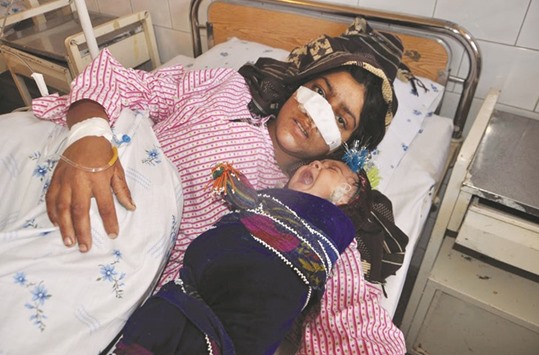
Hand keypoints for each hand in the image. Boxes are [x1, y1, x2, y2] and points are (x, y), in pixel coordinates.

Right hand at [46, 136, 135, 251]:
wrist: (86, 136)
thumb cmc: (104, 154)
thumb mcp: (117, 170)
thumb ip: (123, 190)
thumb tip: (131, 207)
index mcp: (98, 179)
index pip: (105, 205)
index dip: (109, 221)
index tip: (113, 235)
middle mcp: (80, 181)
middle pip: (80, 211)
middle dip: (82, 231)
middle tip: (84, 247)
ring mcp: (65, 180)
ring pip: (62, 208)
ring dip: (65, 227)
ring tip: (69, 241)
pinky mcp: (55, 178)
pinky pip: (51, 199)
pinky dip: (52, 213)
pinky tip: (56, 224)